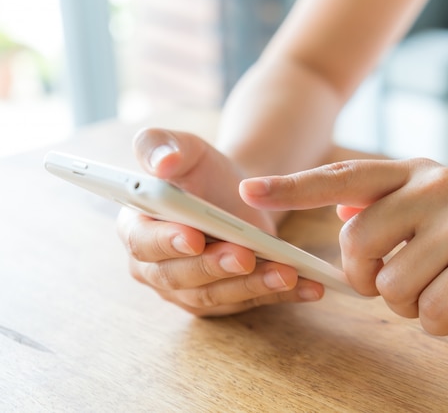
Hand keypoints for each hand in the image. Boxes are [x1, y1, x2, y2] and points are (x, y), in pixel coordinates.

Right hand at [116, 128, 322, 315]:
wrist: (236, 193)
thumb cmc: (202, 171)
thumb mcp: (184, 149)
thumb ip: (162, 146)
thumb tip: (161, 163)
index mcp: (136, 229)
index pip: (144, 242)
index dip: (167, 243)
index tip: (195, 237)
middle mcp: (155, 268)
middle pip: (181, 276)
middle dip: (216, 267)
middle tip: (246, 256)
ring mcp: (188, 290)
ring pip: (218, 295)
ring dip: (253, 286)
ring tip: (287, 272)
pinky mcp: (222, 301)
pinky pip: (251, 301)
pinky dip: (281, 295)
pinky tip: (310, 287)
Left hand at [240, 159, 447, 334]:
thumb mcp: (429, 212)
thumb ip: (383, 206)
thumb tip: (338, 203)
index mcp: (413, 172)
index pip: (342, 176)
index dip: (292, 186)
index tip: (248, 191)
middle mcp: (437, 183)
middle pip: (356, 241)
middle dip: (365, 277)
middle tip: (392, 283)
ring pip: (392, 284)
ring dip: (408, 303)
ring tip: (437, 290)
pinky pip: (433, 308)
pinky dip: (438, 321)